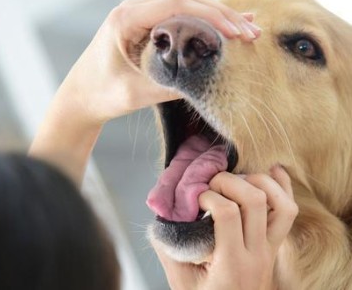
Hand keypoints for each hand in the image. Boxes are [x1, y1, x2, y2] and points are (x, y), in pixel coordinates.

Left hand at [30, 0, 260, 184]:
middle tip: (250, 32)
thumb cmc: (100, 95)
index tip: (236, 32)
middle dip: (221, 15)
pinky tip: (223, 28)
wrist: (79, 99)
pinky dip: (201, 24)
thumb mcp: (136, 93)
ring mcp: (139, 18)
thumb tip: (207, 80)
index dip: (212, 15)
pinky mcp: (145, 29)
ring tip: (245, 29)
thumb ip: (171, 85)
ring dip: (215, 17)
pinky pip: (177, 19)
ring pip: (185, 7)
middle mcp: (133, 11)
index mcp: (126, 19)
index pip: (178, 4)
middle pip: (186, 0)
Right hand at [155, 166, 297, 289]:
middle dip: (230, 181)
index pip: (228, 212)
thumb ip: (168, 248)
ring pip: (282, 204)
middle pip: (255, 200)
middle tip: (212, 185)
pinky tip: (272, 171)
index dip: (209, 196)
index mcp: (231, 263)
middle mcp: (257, 254)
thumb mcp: (181, 281)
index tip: (196, 199)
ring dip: (260, 182)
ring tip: (237, 179)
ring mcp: (271, 250)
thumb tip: (162, 216)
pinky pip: (288, 212)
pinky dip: (283, 187)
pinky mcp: (274, 246)